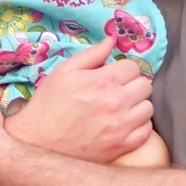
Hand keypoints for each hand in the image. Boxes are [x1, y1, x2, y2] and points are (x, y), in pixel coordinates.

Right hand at [6, 37, 154, 162]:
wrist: (37, 142)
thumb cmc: (49, 104)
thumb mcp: (64, 71)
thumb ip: (92, 54)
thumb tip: (112, 40)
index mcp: (103, 81)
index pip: (133, 67)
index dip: (123, 69)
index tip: (114, 76)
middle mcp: (116, 103)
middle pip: (144, 86)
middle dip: (132, 84)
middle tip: (118, 91)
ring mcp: (121, 127)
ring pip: (148, 108)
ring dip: (137, 105)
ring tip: (122, 107)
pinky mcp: (121, 146)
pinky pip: (146, 131)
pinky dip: (138, 126)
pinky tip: (124, 124)